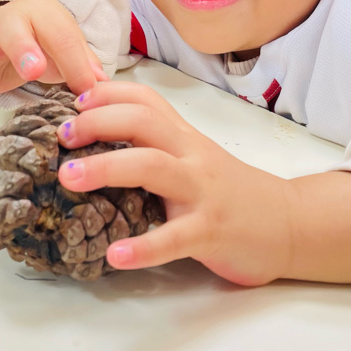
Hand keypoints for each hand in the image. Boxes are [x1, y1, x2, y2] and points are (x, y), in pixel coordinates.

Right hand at [0, 0, 107, 125]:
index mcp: (40, 15)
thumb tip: (100, 86)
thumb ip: (83, 64)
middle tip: (33, 70)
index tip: (86, 87)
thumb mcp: (69, 47)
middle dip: (21, 46)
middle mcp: (5, 23)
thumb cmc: (48, 41)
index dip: (73, 59)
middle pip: (8, 27)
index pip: (59, 33)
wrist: (19, 29)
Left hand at [55, 81, 293, 285]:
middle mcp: (191, 156)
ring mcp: (202, 192)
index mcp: (184, 138)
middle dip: (97, 122)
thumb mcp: (194, 158)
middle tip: (62, 136)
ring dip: (106, 168)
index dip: (107, 94)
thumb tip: (99, 132)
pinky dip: (143, 247)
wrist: (288, 224)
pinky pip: (174, 237)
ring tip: (67, 178)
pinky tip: (115, 255)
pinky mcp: (211, 231)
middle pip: (143, 123)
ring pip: (152, 167)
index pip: (146, 100)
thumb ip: (157, 144)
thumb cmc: (231, 192)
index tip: (73, 101)